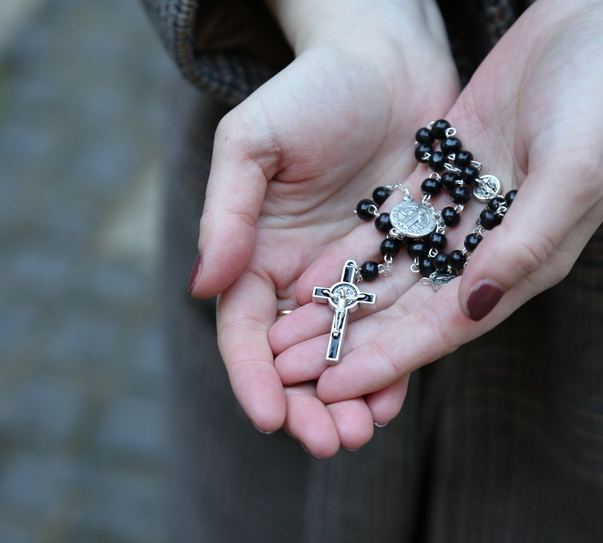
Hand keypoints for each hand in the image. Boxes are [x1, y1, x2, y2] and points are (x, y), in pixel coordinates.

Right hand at [188, 0, 460, 454]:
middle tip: (328, 441)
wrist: (385, 60)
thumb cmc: (310, 91)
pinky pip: (393, 325)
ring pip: (344, 352)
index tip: (270, 415)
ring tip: (360, 435)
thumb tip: (201, 287)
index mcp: (254, 252)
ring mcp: (350, 276)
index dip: (253, 376)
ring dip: (350, 397)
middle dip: (307, 403)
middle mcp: (299, 274)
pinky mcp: (400, 266)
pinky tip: (397, 396)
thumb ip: (227, 215)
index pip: (246, 330)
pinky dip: (393, 364)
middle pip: (294, 356)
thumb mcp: (252, 143)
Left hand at [271, 0, 602, 456]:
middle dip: (350, 341)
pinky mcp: (439, 180)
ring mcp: (459, 215)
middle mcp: (485, 250)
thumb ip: (524, 244)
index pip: (443, 327)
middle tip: (291, 368)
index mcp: (523, 262)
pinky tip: (310, 276)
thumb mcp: (572, 173)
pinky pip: (387, 228)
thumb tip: (472, 306)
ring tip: (288, 332)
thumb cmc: (600, 100)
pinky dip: (350, 255)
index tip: (335, 385)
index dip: (388, 359)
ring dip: (341, 307)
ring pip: (389, 275)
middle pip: (406, 312)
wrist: (594, 28)